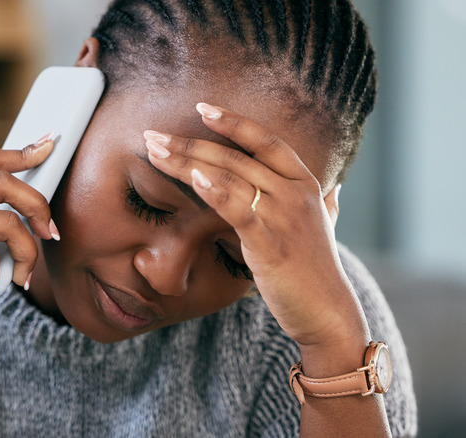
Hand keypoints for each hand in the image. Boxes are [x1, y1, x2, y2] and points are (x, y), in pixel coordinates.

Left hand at [143, 104, 367, 349]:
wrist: (327, 312)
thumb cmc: (317, 269)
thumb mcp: (327, 226)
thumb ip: (327, 201)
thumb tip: (337, 183)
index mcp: (305, 183)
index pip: (265, 140)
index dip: (233, 121)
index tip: (201, 107)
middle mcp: (295, 192)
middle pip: (235, 156)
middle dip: (190, 142)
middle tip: (152, 134)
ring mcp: (284, 215)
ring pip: (229, 176)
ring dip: (187, 161)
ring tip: (154, 151)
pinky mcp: (270, 242)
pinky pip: (238, 209)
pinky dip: (215, 191)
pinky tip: (194, 177)